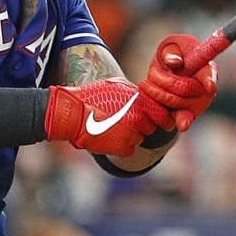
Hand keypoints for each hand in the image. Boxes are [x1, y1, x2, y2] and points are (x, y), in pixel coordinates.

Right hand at [43, 78, 173, 156]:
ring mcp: (131, 133)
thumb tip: (143, 96)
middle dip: (141, 126)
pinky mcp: (122, 147)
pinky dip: (122, 147)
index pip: (162, 113)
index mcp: (139, 100)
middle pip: (150, 127)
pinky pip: (130, 150)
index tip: (162, 122)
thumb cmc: (91, 96)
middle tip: (125, 122)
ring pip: (139, 139)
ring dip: (130, 136)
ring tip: (113, 128)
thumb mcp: (115, 85)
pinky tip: (110, 138)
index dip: (162, 118)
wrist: (73, 114)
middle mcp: (139, 116)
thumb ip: (134, 92)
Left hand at [137, 34, 217, 131]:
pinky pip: (169, 120)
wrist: (166, 72)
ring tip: (144, 83)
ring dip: (156, 94)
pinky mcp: (182, 118)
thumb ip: (171, 51)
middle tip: (151, 71)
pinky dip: (158, 113)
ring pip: (174, 104)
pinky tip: (153, 106)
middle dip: (164, 81)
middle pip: (185, 90)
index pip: (209, 75)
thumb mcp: (172, 45)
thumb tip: (174, 62)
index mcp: (206, 70)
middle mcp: (204, 92)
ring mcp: (195, 107)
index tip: (209, 86)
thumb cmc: (173, 55)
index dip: (209, 80)